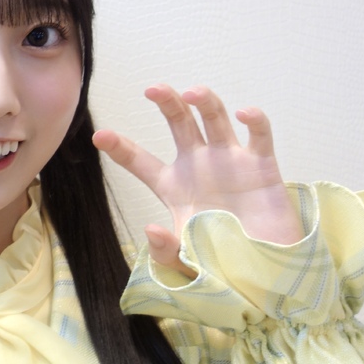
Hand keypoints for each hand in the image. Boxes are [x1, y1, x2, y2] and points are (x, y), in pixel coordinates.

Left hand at [92, 85, 302, 275]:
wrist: (264, 275)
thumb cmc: (222, 264)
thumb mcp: (186, 264)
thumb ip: (165, 252)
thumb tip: (150, 229)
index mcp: (174, 187)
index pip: (141, 162)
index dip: (121, 148)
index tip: (100, 136)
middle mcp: (199, 166)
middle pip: (180, 123)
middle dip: (167, 102)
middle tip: (152, 89)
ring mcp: (230, 161)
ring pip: (215, 118)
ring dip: (205, 101)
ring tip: (193, 93)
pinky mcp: (262, 166)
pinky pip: (259, 135)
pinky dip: (254, 120)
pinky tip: (243, 114)